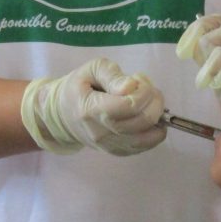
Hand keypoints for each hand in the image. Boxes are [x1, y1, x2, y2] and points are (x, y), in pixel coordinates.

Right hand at [21, 58, 165, 155]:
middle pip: (143, 121)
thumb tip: (131, 86)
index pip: (130, 105)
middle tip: (146, 88)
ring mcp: (109, 146)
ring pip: (148, 136)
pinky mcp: (118, 152)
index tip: (138, 79)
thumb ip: (112, 75)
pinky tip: (145, 116)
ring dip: (157, 115)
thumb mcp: (91, 70)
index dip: (144, 91)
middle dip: (155, 100)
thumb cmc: (79, 88)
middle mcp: (101, 133)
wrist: (62, 115)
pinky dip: (154, 130)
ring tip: (147, 102)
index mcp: (91, 109)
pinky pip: (146, 146)